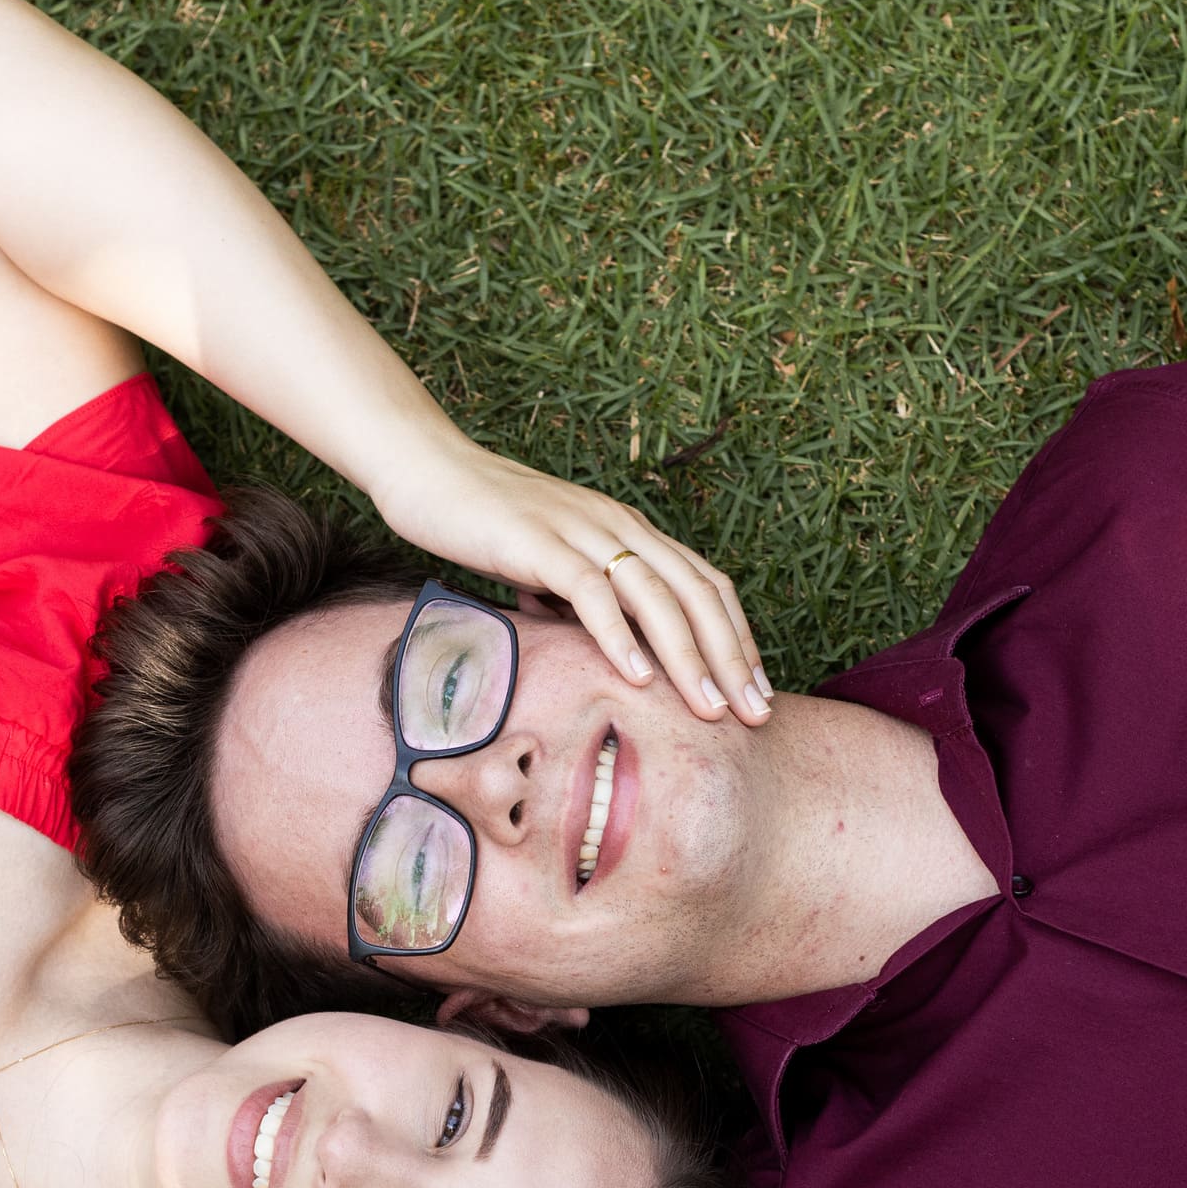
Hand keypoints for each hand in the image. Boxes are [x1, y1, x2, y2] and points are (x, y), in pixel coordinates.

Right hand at [372, 440, 773, 725]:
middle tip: (754, 716)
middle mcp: (619, 526)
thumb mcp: (552, 566)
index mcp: (630, 531)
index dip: (739, 639)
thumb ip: (586, 601)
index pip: (706, 586)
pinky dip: (619, 637)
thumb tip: (606, 651)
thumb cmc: (487, 523)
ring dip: (689, 658)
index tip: (758, 692)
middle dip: (732, 659)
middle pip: (696, 595)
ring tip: (710, 710)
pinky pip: (591, 593)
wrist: (428, 471)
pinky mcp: (539, 543)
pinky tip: (639, 679)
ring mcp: (582, 532)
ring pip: (656, 597)